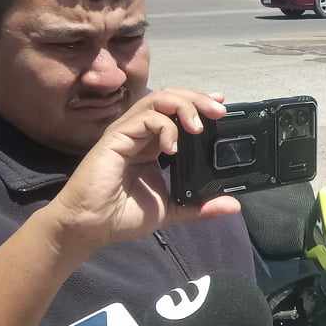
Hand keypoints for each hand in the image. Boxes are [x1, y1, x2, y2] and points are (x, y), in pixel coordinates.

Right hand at [43, 88, 239, 257]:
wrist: (91, 226)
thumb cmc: (122, 215)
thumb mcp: (171, 209)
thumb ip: (200, 205)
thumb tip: (235, 205)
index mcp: (153, 144)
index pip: (178, 113)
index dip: (199, 105)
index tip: (222, 108)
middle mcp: (141, 133)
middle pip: (171, 99)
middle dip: (198, 99)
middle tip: (220, 110)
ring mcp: (127, 132)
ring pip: (158, 100)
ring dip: (184, 106)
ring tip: (200, 125)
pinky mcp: (116, 137)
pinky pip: (145, 118)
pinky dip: (165, 127)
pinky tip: (173, 147)